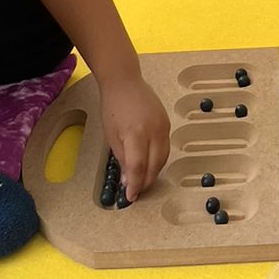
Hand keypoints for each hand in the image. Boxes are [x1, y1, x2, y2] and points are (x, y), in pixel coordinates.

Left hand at [99, 73, 170, 201]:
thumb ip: (122, 159)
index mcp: (136, 133)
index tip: (130, 197)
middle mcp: (153, 129)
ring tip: (141, 180)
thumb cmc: (113, 106)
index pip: (138, 167)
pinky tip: (149, 163)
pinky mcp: (167, 122)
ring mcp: (163, 125)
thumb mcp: (112, 136)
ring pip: (163, 158)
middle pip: (154, 165)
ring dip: (153, 172)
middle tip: (135, 191)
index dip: (134, 185)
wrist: (124, 81)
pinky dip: (158, 159)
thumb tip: (128, 181)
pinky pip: (165, 147)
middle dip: (144, 182)